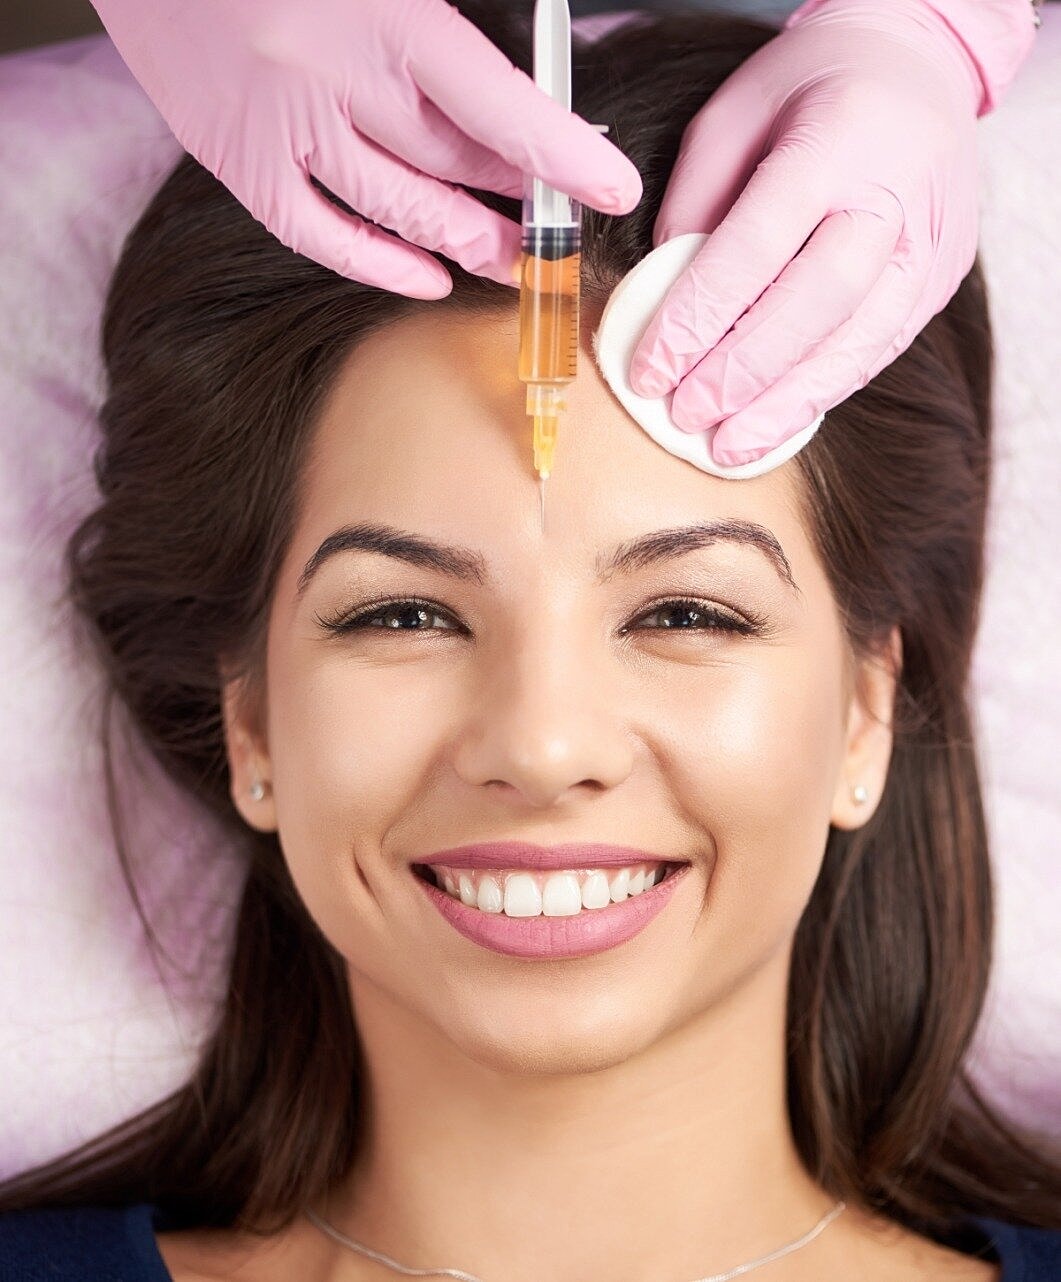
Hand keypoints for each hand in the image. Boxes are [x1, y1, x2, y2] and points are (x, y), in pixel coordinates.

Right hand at [90, 0, 641, 298]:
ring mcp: (280, 126)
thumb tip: (518, 94)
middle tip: (559, 230)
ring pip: (397, 208)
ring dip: (466, 243)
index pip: (497, 103)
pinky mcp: (235, 159)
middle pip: (453, 163)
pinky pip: (318, 235)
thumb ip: (446, 24)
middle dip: (518, 202)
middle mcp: (331, 74)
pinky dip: (378, 265)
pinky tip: (428, 280)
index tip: (610, 190)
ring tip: (512, 262)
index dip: (561, 155)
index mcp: (382, 11)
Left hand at [628, 0, 982, 465]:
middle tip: (683, 415)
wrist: (917, 67)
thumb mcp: (732, 114)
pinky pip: (879, 351)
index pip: (755, 247)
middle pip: (813, 304)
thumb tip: (664, 297)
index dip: (697, 319)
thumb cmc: (809, 88)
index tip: (649, 371)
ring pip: (857, 343)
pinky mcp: (940, 280)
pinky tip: (775, 424)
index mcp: (838, 139)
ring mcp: (929, 242)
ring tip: (727, 446)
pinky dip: (822, 393)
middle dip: (740, 372)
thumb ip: (695, 202)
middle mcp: (895, 195)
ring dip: (784, 405)